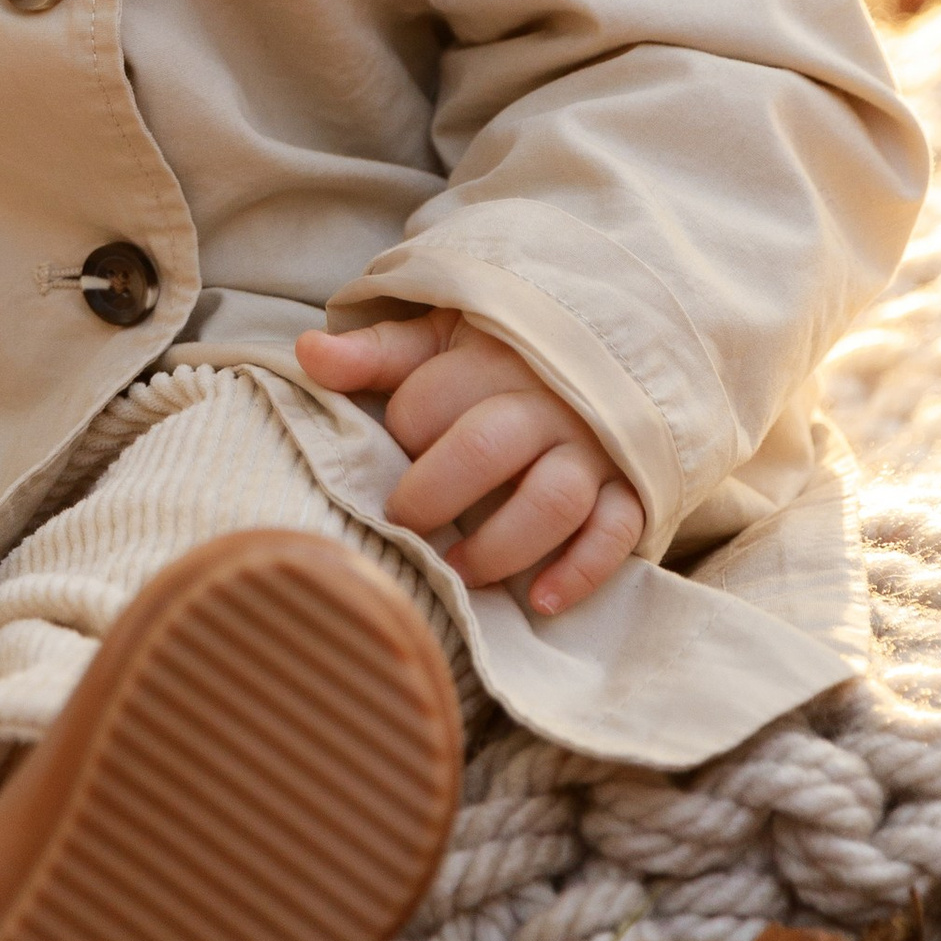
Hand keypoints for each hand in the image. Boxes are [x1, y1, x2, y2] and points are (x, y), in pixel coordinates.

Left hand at [293, 310, 644, 616]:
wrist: (606, 350)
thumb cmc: (500, 355)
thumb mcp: (440, 338)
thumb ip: (377, 352)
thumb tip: (308, 351)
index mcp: (493, 358)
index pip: (428, 401)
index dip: (401, 434)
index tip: (394, 451)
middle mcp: (547, 402)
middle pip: (486, 449)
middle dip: (432, 496)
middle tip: (404, 523)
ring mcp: (595, 447)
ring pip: (553, 499)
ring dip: (500, 545)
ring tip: (459, 571)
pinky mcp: (632, 487)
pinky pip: (615, 533)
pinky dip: (580, 571)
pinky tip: (537, 601)